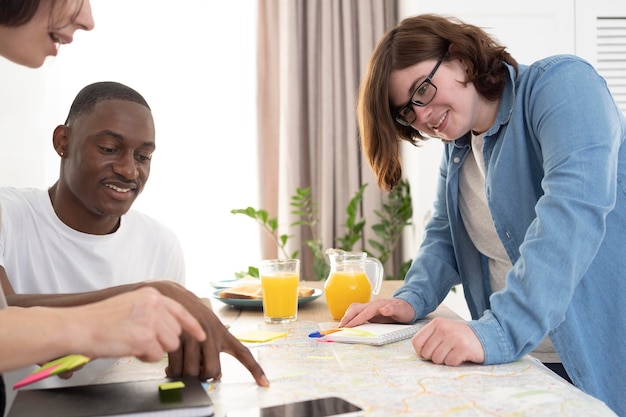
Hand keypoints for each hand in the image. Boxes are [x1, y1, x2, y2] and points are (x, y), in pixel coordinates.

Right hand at [75, 287, 205, 361]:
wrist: (79, 326)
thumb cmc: (100, 319)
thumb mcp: (131, 304)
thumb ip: (152, 311)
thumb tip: (169, 326)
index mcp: (152, 295)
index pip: (181, 311)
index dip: (193, 325)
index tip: (202, 335)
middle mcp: (155, 305)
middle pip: (176, 332)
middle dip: (163, 341)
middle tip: (140, 340)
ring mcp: (151, 321)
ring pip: (170, 345)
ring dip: (154, 349)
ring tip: (133, 343)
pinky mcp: (145, 338)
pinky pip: (156, 355)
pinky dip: (144, 356)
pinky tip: (129, 348)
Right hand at [142, 281, 268, 386]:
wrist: (171, 295)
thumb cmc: (192, 315)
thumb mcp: (209, 327)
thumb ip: (215, 349)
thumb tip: (217, 375)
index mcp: (223, 333)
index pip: (243, 353)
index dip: (255, 370)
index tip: (265, 384)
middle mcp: (211, 334)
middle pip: (212, 371)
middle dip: (203, 377)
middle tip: (195, 370)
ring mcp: (194, 336)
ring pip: (192, 372)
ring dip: (184, 374)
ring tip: (180, 365)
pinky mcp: (176, 338)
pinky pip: (175, 368)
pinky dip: (171, 371)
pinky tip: (169, 365)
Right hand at [338, 298, 415, 327]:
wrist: (408, 305)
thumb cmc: (404, 309)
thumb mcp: (401, 311)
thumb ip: (392, 309)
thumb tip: (382, 309)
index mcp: (378, 305)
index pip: (364, 313)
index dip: (355, 320)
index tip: (347, 327)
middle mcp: (372, 304)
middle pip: (355, 309)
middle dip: (346, 318)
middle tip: (339, 328)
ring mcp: (370, 307)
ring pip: (354, 309)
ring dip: (346, 316)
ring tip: (341, 326)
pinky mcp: (369, 311)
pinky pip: (357, 312)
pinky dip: (350, 317)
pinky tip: (348, 323)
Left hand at [411, 317, 484, 365]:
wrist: (486, 336)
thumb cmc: (461, 336)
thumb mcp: (444, 330)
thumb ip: (430, 337)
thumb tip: (418, 352)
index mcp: (437, 323)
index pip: (417, 342)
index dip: (421, 351)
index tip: (429, 352)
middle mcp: (444, 328)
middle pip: (427, 353)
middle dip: (435, 357)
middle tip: (446, 352)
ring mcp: (454, 337)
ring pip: (437, 359)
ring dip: (445, 360)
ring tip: (454, 352)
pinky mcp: (463, 348)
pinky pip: (450, 362)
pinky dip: (455, 362)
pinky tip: (461, 355)